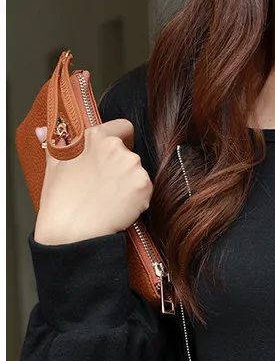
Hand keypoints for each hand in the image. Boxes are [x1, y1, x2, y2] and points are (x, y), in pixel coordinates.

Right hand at [34, 115, 152, 249]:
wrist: (71, 233)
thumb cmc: (60, 201)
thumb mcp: (53, 166)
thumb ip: (54, 143)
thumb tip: (43, 130)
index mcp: (96, 137)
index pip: (123, 127)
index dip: (120, 140)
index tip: (111, 156)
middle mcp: (116, 147)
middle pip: (129, 153)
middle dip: (120, 168)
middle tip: (103, 186)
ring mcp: (132, 166)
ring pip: (137, 173)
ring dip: (128, 184)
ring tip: (108, 199)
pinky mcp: (143, 186)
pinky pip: (145, 191)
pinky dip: (136, 200)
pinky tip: (117, 208)